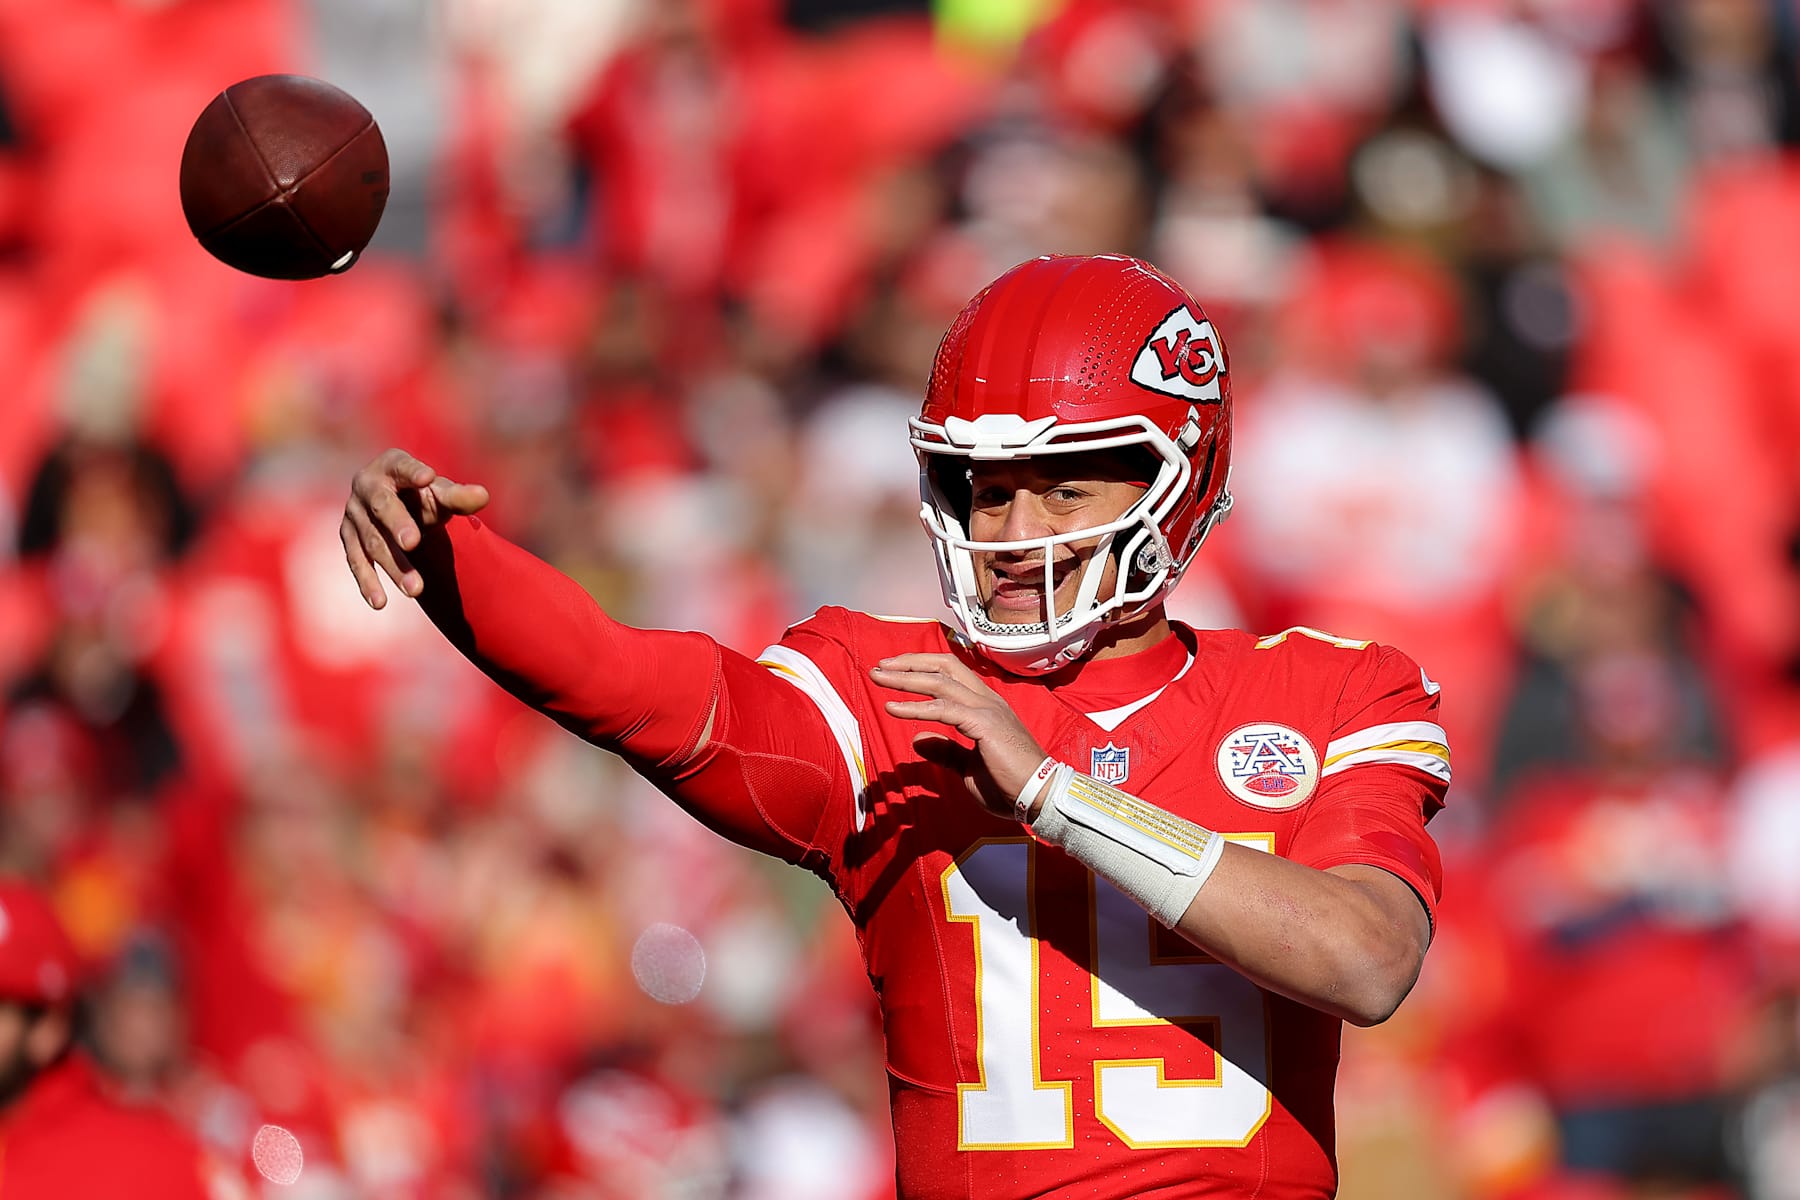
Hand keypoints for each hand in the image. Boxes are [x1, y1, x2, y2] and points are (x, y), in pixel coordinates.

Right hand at [341, 448, 489, 608]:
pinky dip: (367, 582)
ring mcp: (354, 514)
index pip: (403, 466)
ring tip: (416, 589)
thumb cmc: (423, 494)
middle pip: (383, 506)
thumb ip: (458, 496)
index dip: (413, 471)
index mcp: (391, 465)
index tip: (428, 477)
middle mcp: (366, 486)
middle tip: (413, 543)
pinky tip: (380, 602)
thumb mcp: (440, 493)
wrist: (396, 505)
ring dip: (393, 565)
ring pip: (373, 541)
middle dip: (398, 524)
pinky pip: (357, 561)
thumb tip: (483, 496)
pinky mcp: (349, 538)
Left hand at [872, 653, 1048, 818]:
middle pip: (944, 666)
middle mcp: (987, 700)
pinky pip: (943, 709)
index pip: (951, 672)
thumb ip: (947, 751)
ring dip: (905, 678)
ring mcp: (987, 709)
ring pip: (940, 682)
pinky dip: (914, 707)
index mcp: (986, 706)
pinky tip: (892, 707)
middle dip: (910, 662)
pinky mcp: (984, 724)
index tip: (894, 670)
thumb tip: (919, 739)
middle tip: (880, 666)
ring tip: (879, 678)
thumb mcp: (968, 767)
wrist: (1039, 796)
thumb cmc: (1009, 785)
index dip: (921, 668)